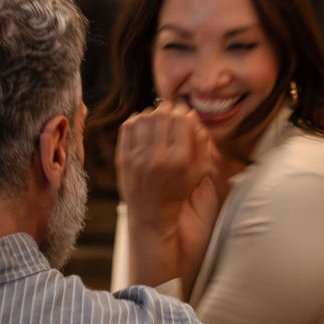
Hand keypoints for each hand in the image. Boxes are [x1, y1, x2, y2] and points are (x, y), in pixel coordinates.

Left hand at [115, 103, 214, 227]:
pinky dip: (136, 121)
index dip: (184, 112)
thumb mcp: (199, 171)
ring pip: (144, 117)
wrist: (151, 214)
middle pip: (162, 115)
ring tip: (157, 119)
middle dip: (168, 109)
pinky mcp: (123, 158)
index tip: (183, 113)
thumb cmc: (179, 191)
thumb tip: (192, 114)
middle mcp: (158, 158)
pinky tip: (143, 126)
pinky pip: (128, 126)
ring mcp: (137, 158)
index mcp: (179, 160)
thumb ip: (201, 142)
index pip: (182, 119)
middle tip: (170, 112)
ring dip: (152, 114)